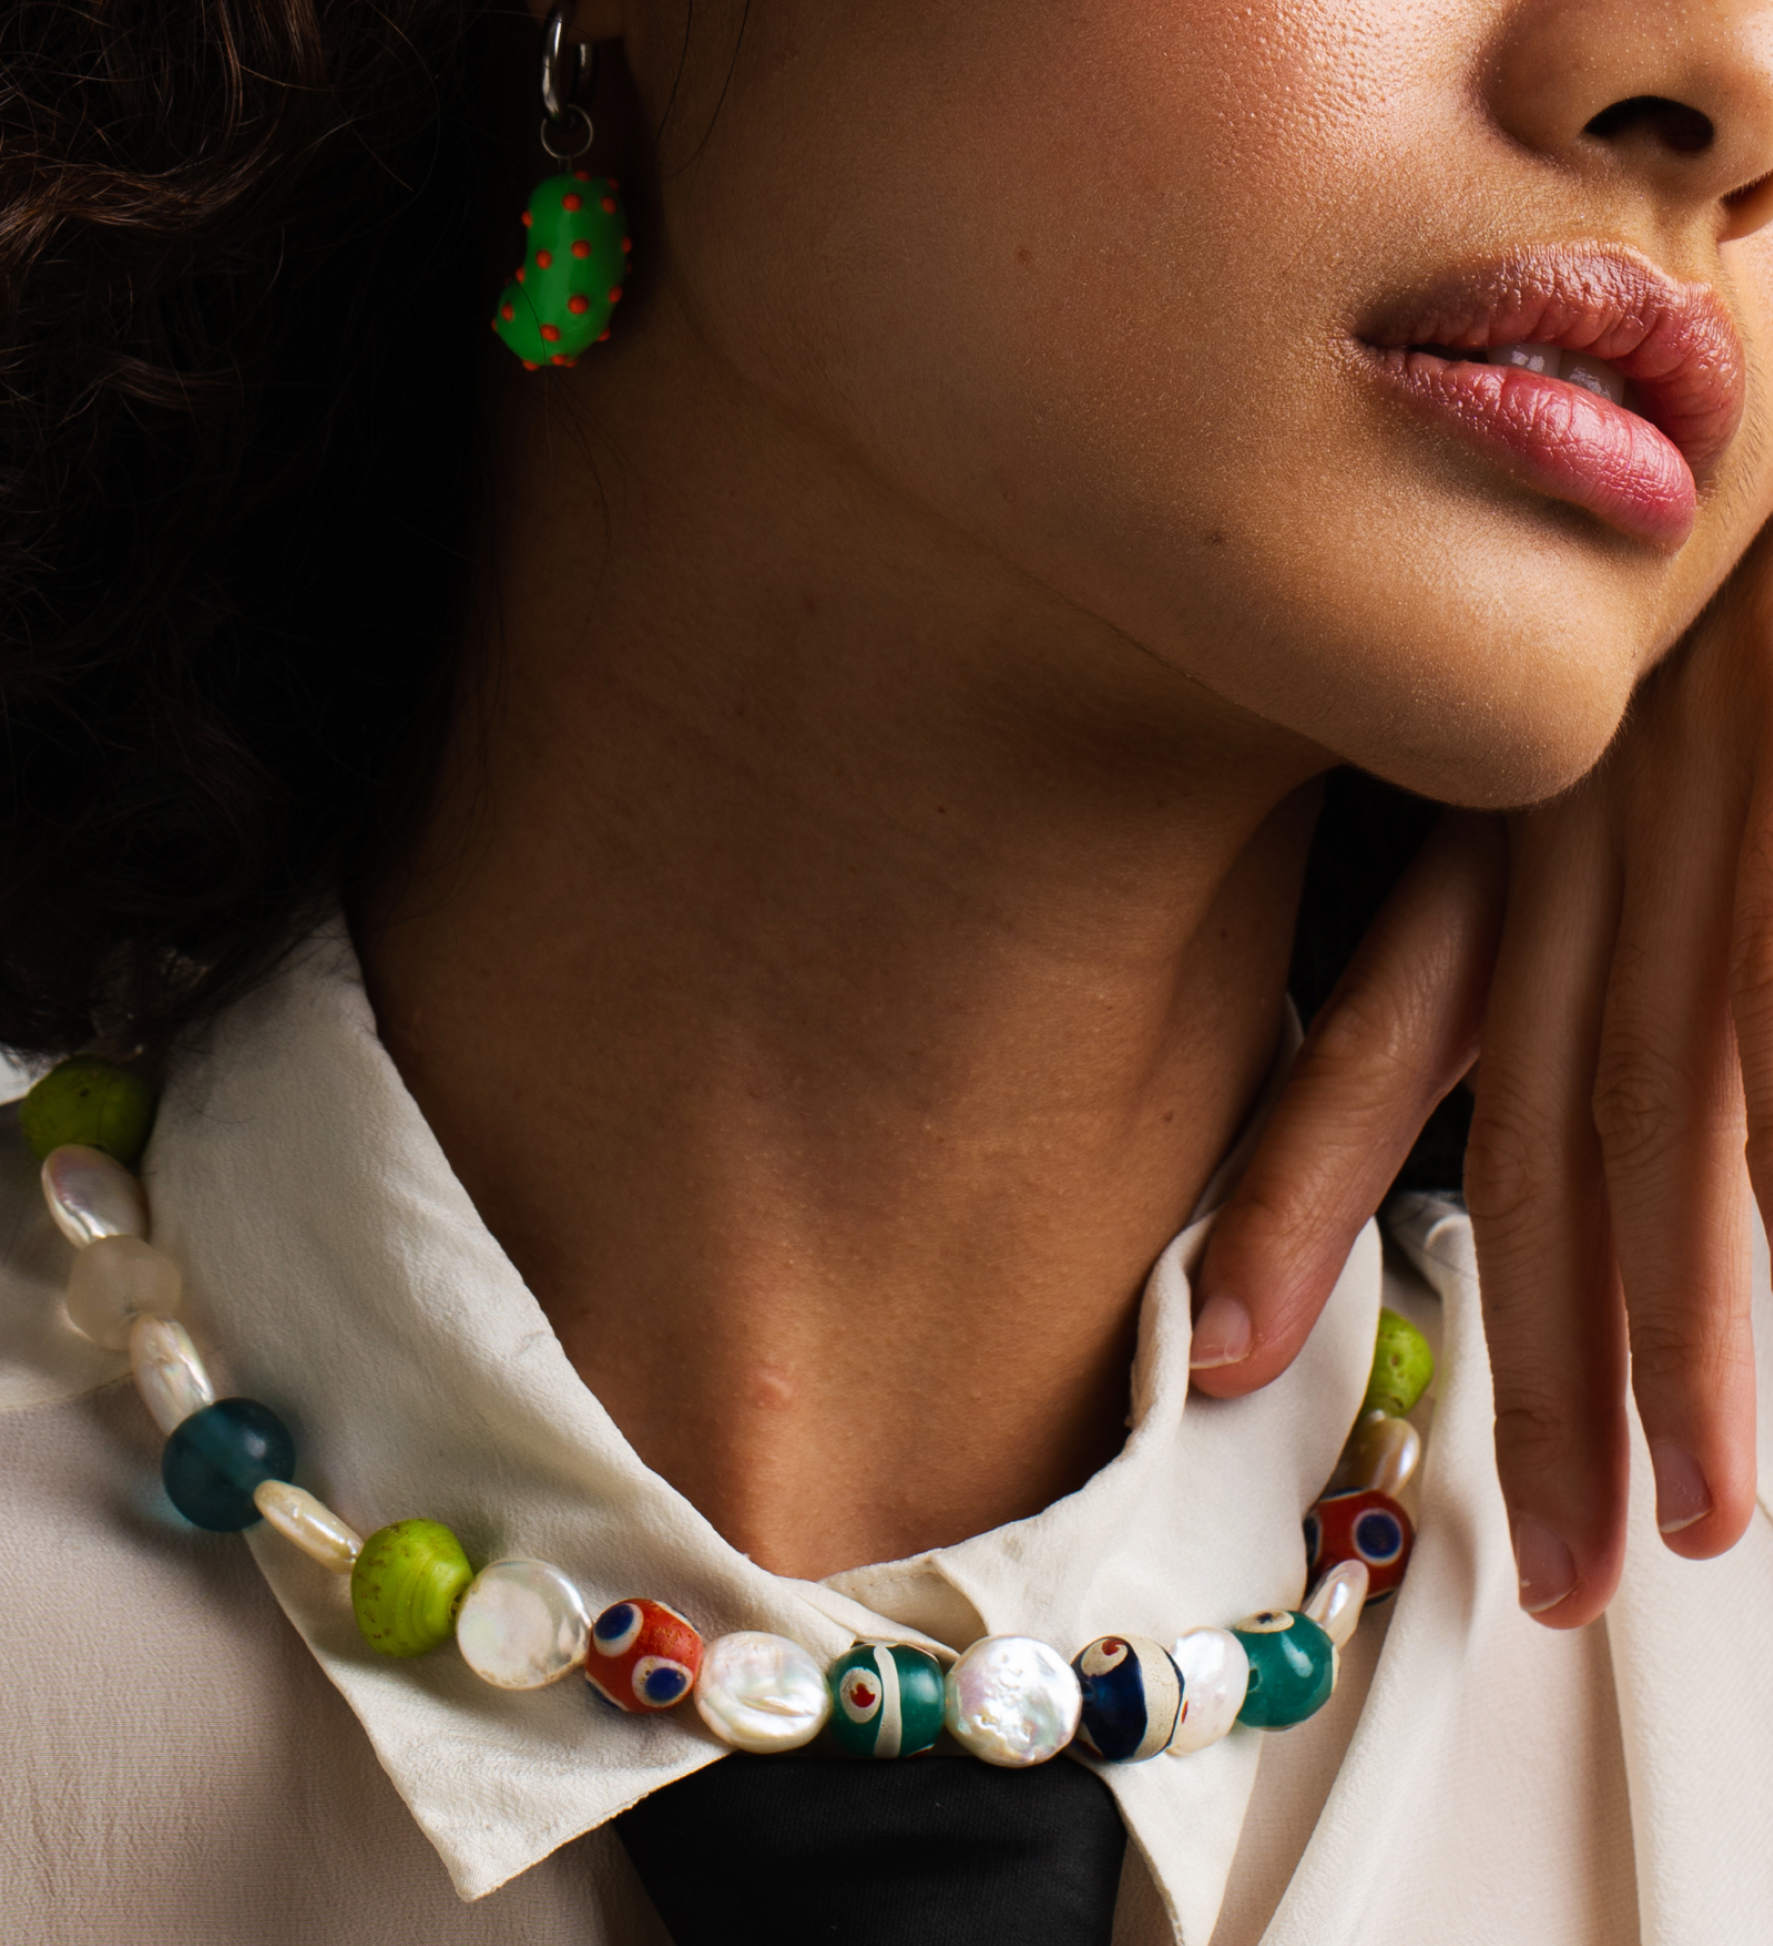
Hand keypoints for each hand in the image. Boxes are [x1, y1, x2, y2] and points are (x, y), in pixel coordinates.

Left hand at [1193, 538, 1772, 1628]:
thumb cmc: (1708, 504)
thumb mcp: (1574, 642)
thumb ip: (1525, 810)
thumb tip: (1532, 989)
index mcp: (1518, 790)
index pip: (1386, 1020)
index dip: (1300, 1190)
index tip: (1220, 1343)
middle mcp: (1600, 830)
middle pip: (1527, 1131)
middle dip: (1524, 1355)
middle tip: (1509, 1550)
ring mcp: (1722, 836)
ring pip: (1661, 1131)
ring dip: (1667, 1345)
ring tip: (1661, 1525)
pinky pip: (1769, 1035)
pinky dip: (1758, 1197)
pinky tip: (1745, 1333)